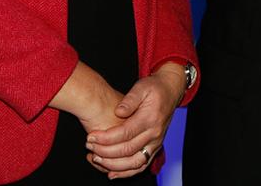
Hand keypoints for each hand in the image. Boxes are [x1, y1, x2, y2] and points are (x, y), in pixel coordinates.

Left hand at [86, 63, 186, 177]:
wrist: (171, 91)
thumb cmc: (154, 88)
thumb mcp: (142, 87)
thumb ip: (130, 99)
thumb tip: (119, 111)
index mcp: (150, 118)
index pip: (125, 133)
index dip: (105, 138)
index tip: (90, 136)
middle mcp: (155, 133)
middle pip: (127, 150)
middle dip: (104, 151)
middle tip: (89, 145)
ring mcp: (156, 143)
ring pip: (134, 162)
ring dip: (113, 165)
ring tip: (96, 159)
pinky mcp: (155, 148)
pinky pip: (141, 166)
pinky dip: (126, 173)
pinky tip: (111, 173)